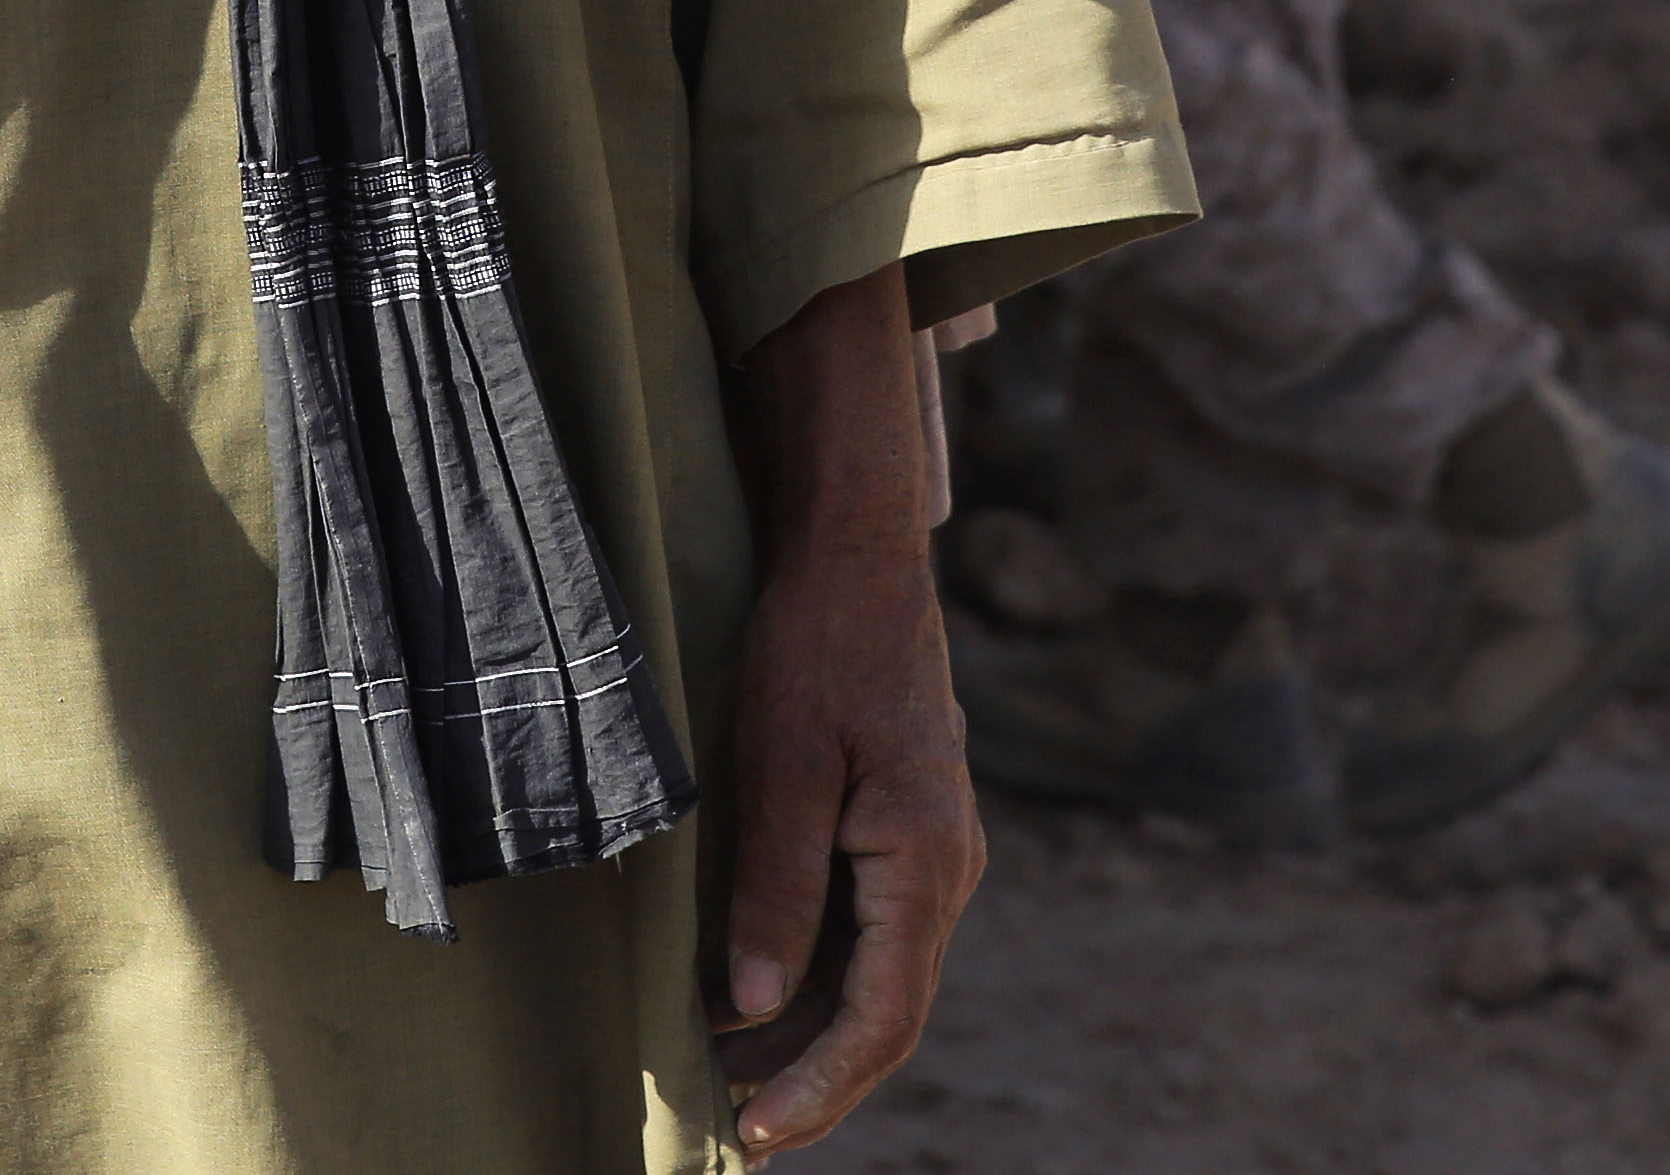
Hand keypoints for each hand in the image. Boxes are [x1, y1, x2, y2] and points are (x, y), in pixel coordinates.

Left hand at [713, 268, 984, 1154]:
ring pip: (875, 978)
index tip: (751, 1134)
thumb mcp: (784, 759)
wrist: (858, 552)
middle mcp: (944, 870)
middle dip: (813, 1081)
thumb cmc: (821, 642)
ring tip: (725, 1078)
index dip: (819, 1088)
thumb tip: (750, 1006)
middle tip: (728, 1129)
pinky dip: (812, 978)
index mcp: (929, 861)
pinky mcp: (901, 832)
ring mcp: (928, 853)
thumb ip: (774, 884)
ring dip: (808, 1037)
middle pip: (886, 1013)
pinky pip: (865, 933)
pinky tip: (750, 997)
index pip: (885, 1017)